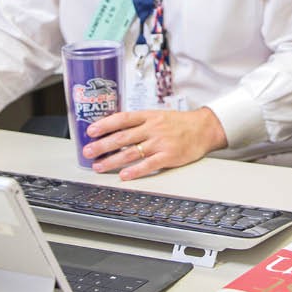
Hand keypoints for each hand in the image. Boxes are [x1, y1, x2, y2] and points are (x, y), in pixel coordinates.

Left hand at [82, 108, 227, 180]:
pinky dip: (135, 171)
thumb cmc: (179, 123)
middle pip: (122, 137)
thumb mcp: (158, 115)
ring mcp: (160, 142)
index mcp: (149, 116)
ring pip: (131, 152)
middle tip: (88, 152)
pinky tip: (124, 175)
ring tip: (98, 166)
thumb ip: (139, 122)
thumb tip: (115, 129)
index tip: (90, 131)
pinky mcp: (169, 156)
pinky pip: (149, 165)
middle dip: (102, 145)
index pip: (122, 118)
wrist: (204, 128)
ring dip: (112, 160)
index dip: (105, 124)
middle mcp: (153, 128)